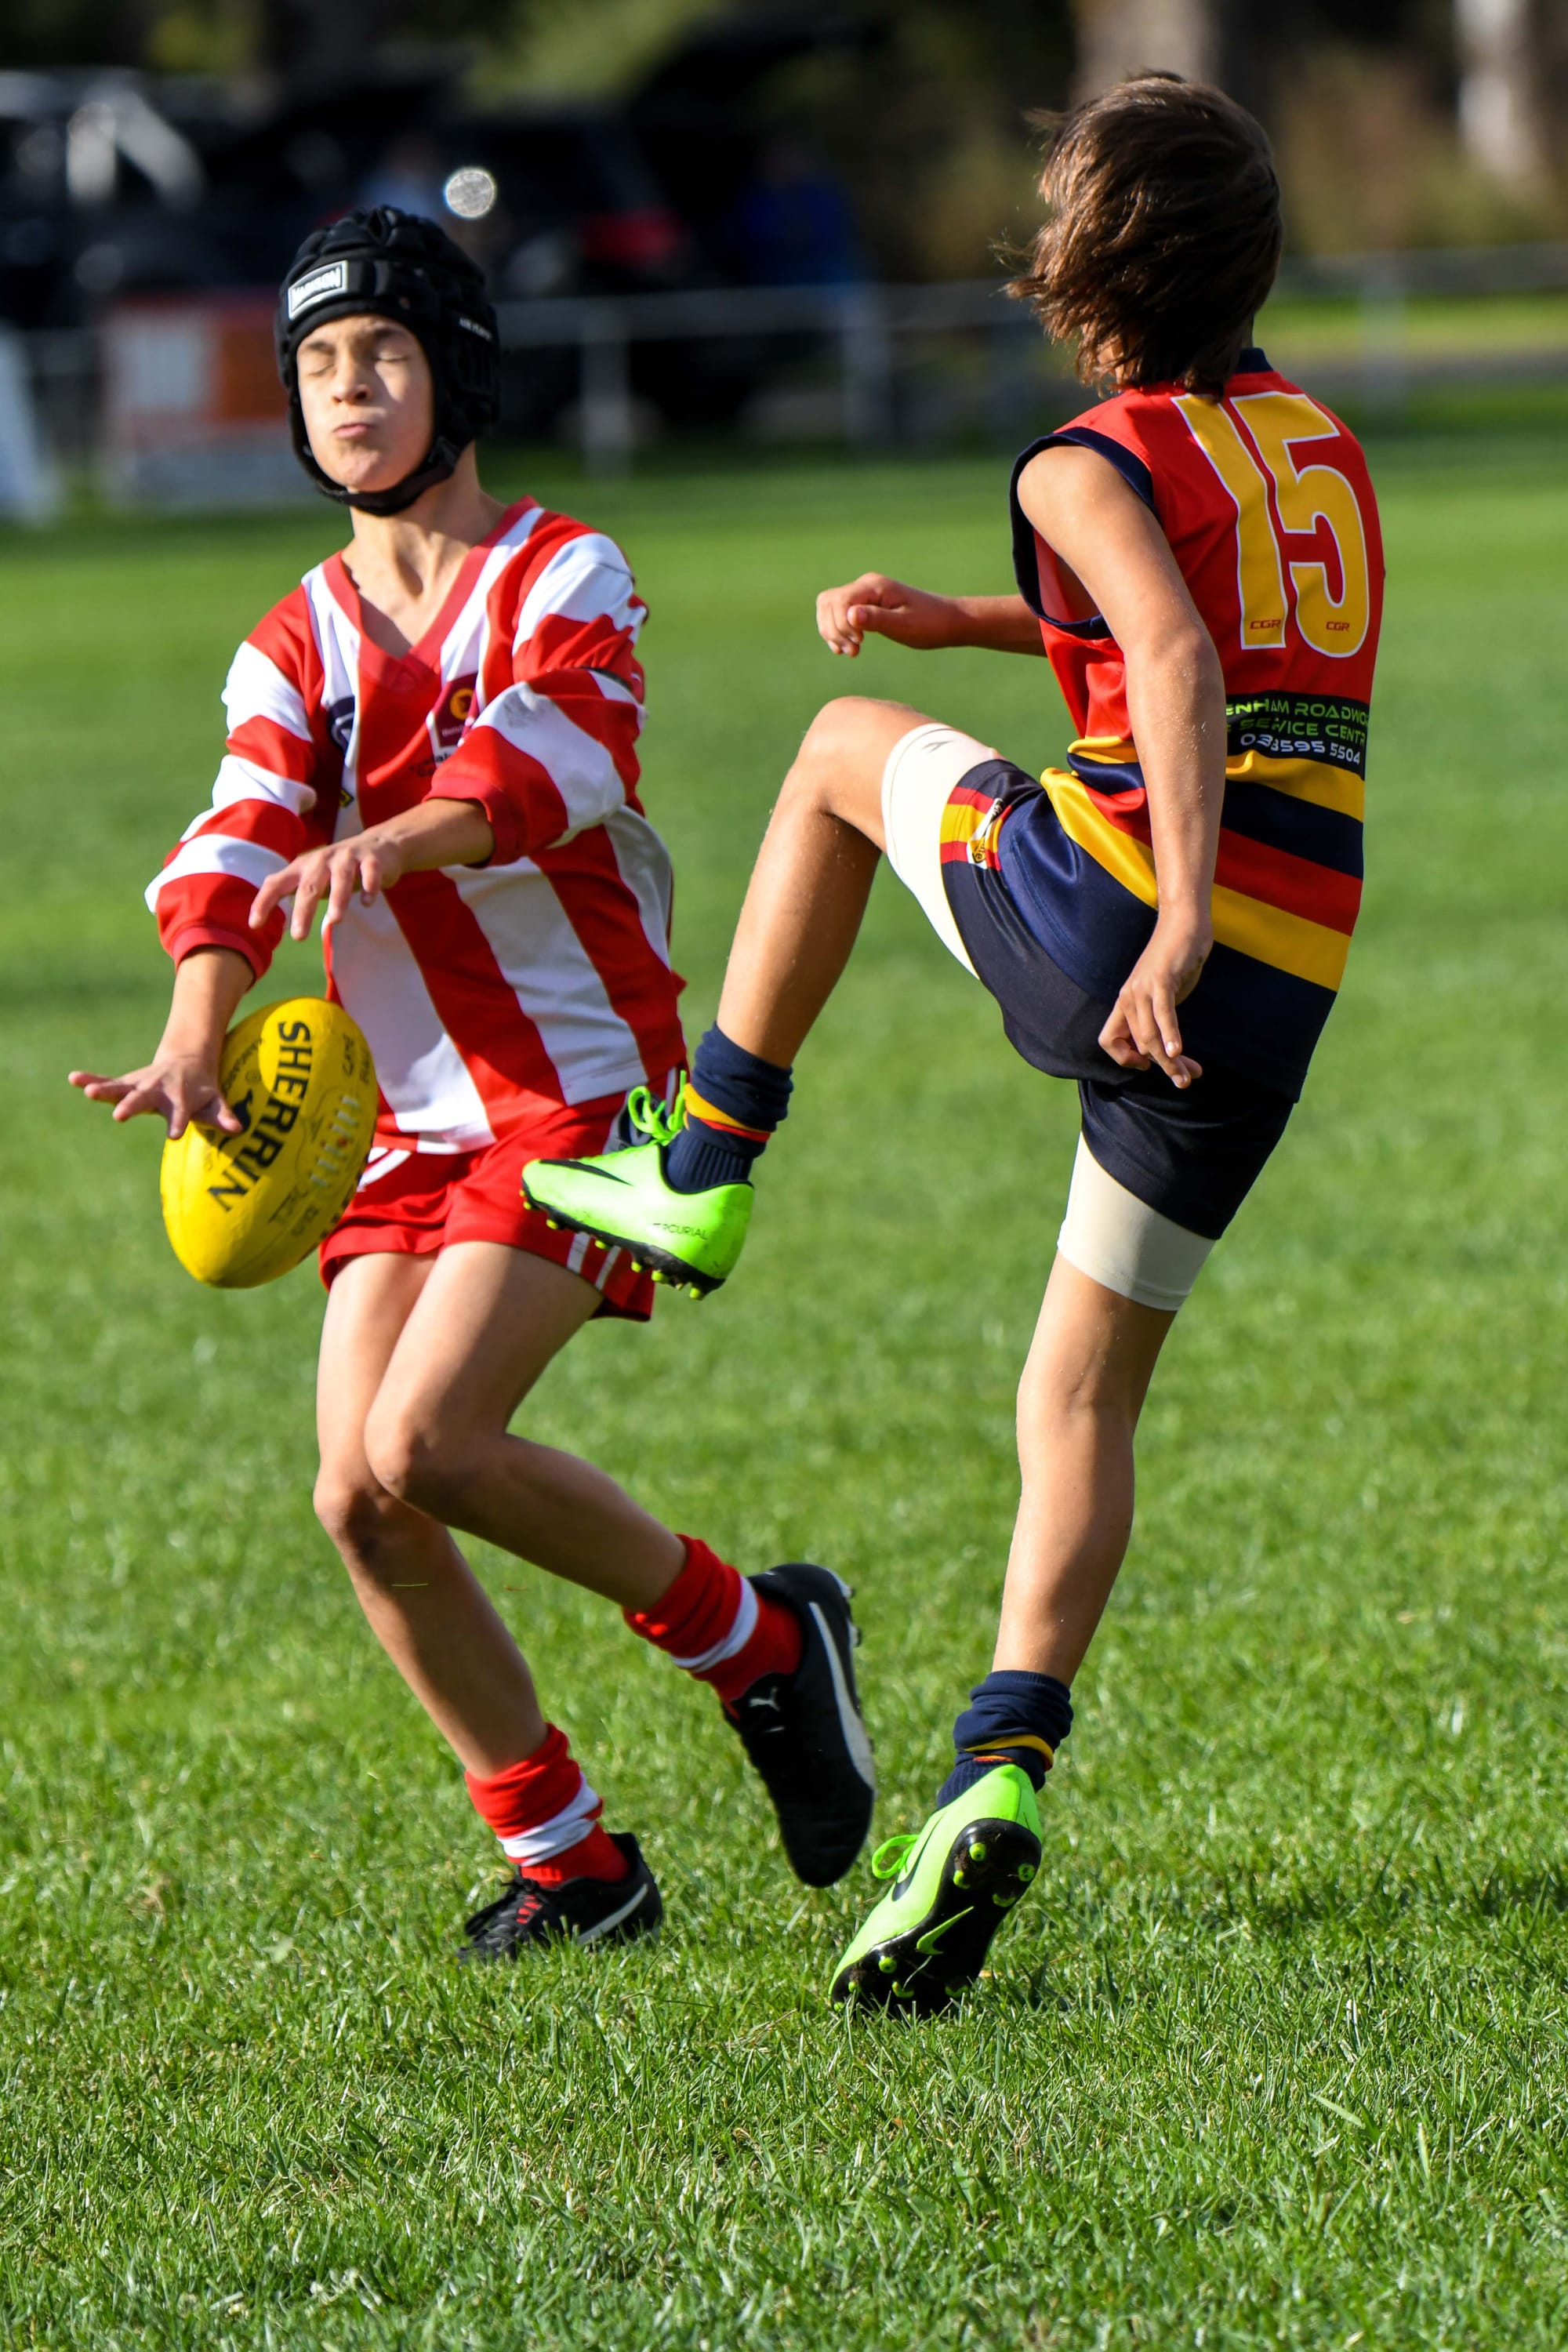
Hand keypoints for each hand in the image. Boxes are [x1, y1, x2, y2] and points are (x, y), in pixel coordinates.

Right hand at [69, 1049, 242, 1139]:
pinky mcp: (127, 1083)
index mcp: (180, 1099)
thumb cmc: (202, 1089)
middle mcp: (157, 1090)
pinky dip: (91, 1080)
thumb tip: (237, 1129)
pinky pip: (107, 1081)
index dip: (177, 1123)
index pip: (179, 1114)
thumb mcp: (216, 1102)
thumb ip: (223, 1116)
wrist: (188, 1060)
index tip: (174, 1135)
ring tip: (87, 1092)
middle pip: (143, 1098)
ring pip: (121, 1087)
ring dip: (105, 1089)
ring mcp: (140, 1085)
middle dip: (131, 1105)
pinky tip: (73, 1078)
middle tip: (119, 1115)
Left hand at [251, 827, 409, 941]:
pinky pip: (370, 873)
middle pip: (309, 885)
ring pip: (340, 878)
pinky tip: (366, 903)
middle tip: (299, 936)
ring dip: (337, 899)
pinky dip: (368, 887)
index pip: (276, 883)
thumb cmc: (338, 869)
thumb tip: (266, 917)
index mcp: (302, 867)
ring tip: (335, 920)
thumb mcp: (312, 877)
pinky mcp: (372, 860)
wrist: (378, 846)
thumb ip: (293, 892)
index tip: (255, 925)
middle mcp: (321, 860)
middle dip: (302, 910)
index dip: (264, 902)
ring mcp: (347, 858)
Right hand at [816, 573, 966, 657]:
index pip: (837, 601)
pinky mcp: (866, 604)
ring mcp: (865, 594)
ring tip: (852, 652)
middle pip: (827, 602)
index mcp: (874, 586)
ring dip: (834, 632)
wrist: (949, 621)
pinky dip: (838, 631)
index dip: (841, 625)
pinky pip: (839, 614)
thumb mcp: (904, 626)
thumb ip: (876, 619)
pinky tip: (849, 648)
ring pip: (829, 608)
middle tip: (854, 651)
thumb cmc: (930, 624)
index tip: (860, 643)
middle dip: (834, 629)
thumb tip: (850, 615)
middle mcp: (866, 585)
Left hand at [1098, 913, 1212, 1088]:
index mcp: (1125, 1003)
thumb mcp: (1164, 994)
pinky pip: (1162, 1014)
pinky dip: (1170, 1034)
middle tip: (1185, 1080)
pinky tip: (1178, 1051)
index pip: (1108, 1041)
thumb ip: (1160, 1018)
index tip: (1149, 1064)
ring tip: (1186, 1076)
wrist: (1183, 922)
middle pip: (1138, 1045)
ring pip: (1150, 1036)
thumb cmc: (1177, 959)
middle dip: (1164, 1067)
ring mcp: (1143, 989)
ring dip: (1169, 1061)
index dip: (1124, 1059)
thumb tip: (1166, 1046)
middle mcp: (1128, 998)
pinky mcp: (1161, 980)